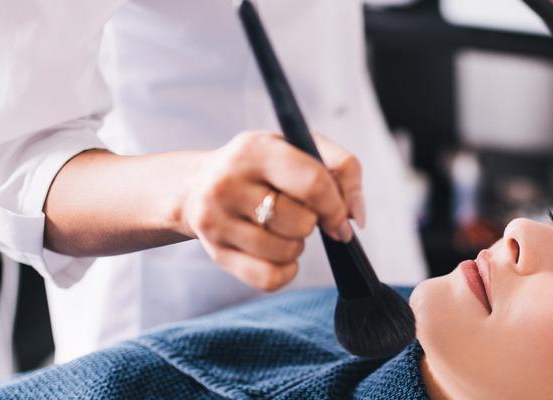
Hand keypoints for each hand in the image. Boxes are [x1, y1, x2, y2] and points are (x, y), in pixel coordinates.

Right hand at [178, 131, 365, 291]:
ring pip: (286, 252)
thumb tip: (355, 217)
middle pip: (301, 222)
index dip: (336, 206)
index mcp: (254, 149)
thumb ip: (342, 169)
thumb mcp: (298, 148)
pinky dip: (284, 271)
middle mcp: (227, 183)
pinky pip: (269, 278)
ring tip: (280, 228)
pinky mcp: (216, 253)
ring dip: (295, 245)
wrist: (197, 186)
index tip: (339, 218)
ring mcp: (216, 220)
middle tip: (297, 213)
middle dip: (311, 223)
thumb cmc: (261, 167)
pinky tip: (275, 253)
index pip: (312, 183)